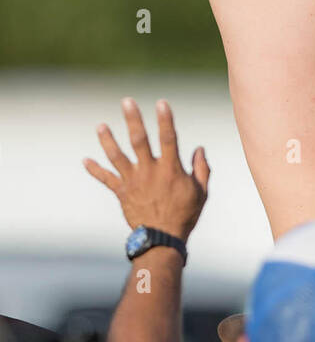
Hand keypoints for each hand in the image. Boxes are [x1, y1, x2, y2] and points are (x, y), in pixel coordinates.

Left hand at [84, 99, 209, 240]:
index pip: (168, 138)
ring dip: (108, 140)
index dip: (165, 120)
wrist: (161, 239)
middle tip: (127, 102)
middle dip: (133, 120)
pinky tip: (85, 160)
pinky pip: (107, 179)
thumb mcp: (201, 192)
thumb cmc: (185, 215)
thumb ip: (202, 169)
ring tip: (100, 126)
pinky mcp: (122, 192)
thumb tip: (199, 149)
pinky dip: (95, 170)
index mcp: (170, 169)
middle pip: (139, 140)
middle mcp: (149, 171)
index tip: (161, 103)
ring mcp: (133, 181)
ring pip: (117, 156)